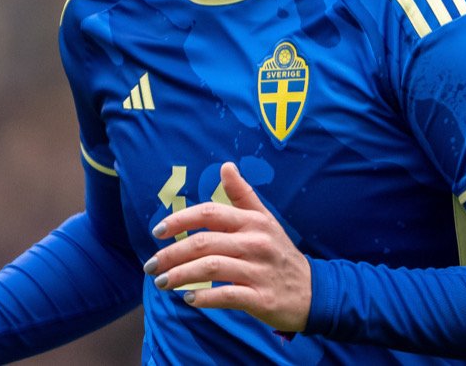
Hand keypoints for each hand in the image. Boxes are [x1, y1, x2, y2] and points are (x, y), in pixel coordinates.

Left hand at [144, 162, 310, 331]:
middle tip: (151, 265)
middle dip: (171, 254)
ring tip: (162, 283)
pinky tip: (188, 298)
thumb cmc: (281, 253)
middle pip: (204, 243)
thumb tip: (226, 166)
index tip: (158, 231)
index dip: (180, 220)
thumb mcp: (266, 220)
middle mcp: (256, 243)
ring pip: (210, 268)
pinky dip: (204, 297)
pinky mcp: (262, 298)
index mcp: (253, 222)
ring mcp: (259, 271)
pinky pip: (226, 295)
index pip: (209, 213)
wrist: (315, 292)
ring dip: (180, 276)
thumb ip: (243, 195)